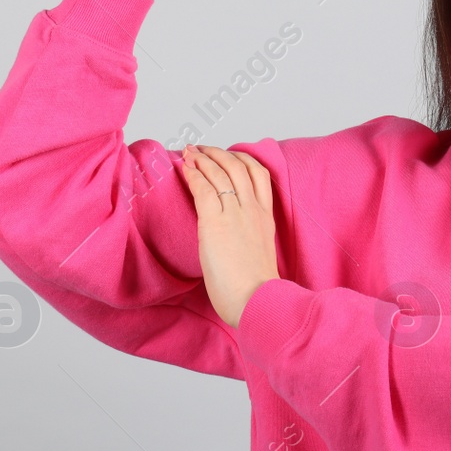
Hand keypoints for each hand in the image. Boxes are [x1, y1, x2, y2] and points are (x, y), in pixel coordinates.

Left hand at [180, 144, 279, 327]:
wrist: (258, 301)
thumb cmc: (256, 289)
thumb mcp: (259, 253)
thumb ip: (248, 237)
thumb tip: (231, 236)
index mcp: (266, 218)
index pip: (259, 176)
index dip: (241, 160)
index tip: (227, 156)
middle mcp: (253, 210)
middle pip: (238, 167)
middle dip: (218, 153)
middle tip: (202, 148)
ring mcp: (236, 215)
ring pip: (220, 173)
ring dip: (203, 158)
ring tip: (189, 152)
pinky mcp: (216, 224)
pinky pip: (204, 190)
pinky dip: (194, 174)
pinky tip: (184, 168)